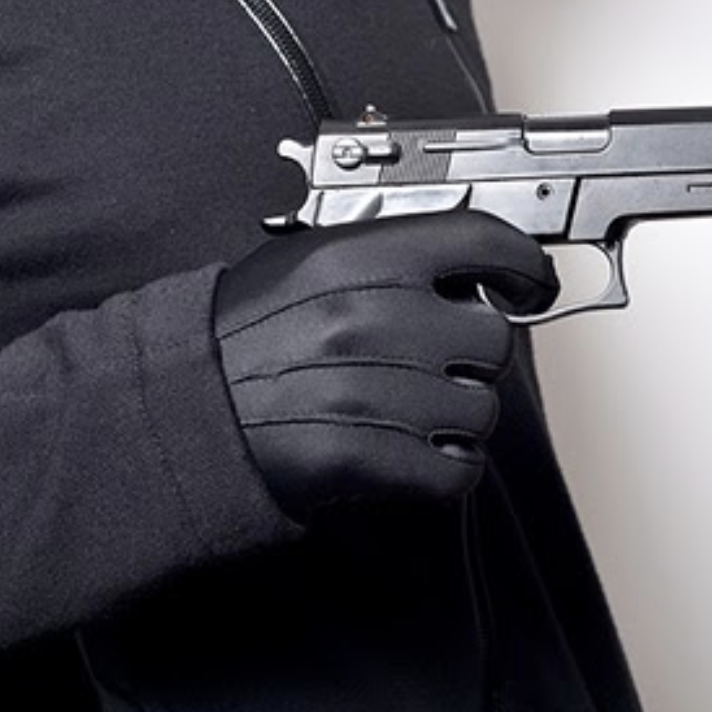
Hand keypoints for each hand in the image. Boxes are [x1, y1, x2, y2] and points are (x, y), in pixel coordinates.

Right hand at [213, 210, 558, 518]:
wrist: (177, 414)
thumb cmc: (239, 339)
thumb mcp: (304, 264)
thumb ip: (386, 256)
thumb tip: (470, 267)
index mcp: (360, 258)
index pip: (482, 240)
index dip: (524, 265)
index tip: (534, 283)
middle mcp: (376, 318)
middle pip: (493, 340)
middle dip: (472, 359)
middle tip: (431, 367)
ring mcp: (375, 391)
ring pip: (481, 411)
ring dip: (457, 420)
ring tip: (407, 416)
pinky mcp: (367, 459)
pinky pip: (457, 471)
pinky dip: (447, 471)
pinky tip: (416, 458)